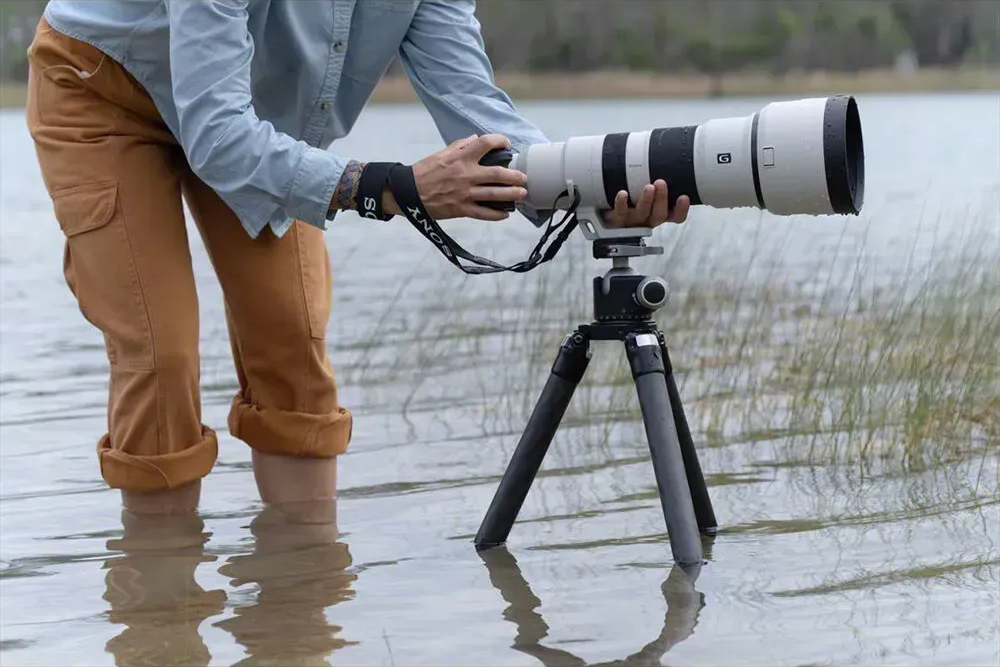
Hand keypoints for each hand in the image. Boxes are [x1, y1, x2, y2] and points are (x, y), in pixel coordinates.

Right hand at [383, 134, 527, 221]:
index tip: (507, 144)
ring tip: (522, 193)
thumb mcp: (441, 154)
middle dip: (514, 176)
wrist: (408, 193)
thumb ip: (460, 146)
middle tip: (524, 177)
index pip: (485, 144)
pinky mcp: (461, 209)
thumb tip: (476, 139)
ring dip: (511, 194)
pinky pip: (483, 213)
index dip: (499, 141)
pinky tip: (505, 214)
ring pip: (494, 194)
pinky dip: (496, 214)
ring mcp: (465, 194)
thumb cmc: (424, 172)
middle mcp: (466, 175)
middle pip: (497, 174)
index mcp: (460, 158)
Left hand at [601, 179, 689, 227]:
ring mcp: (632, 220)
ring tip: (648, 187)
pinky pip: (620, 213)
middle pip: (659, 214)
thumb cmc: (632, 200)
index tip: (684, 197)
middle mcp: (648, 218)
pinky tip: (623, 194)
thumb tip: (665, 152)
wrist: (606, 215)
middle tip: (661, 183)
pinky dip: (621, 203)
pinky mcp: (617, 219)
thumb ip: (656, 180)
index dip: (681, 209)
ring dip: (646, 200)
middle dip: (662, 199)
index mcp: (659, 212)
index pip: (676, 216)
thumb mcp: (648, 191)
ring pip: (642, 213)